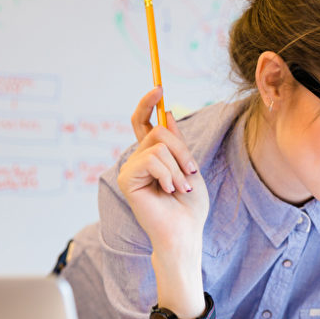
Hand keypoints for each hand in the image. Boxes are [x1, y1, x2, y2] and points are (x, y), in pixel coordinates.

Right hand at [117, 88, 208, 250]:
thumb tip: (165, 112)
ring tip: (180, 188)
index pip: (144, 124)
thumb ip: (176, 142)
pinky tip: (168, 191)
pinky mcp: (127, 179)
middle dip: (183, 151)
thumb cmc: (189, 205)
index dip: (148, 104)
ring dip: (178, 168)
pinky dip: (168, 174)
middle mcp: (138, 160)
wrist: (185, 231)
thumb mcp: (189, 166)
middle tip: (191, 174)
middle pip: (159, 132)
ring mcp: (130, 169)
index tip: (158, 87)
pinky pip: (151, 160)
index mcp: (153, 156)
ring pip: (158, 146)